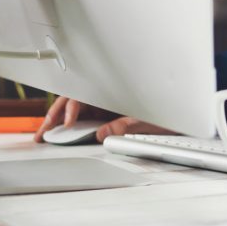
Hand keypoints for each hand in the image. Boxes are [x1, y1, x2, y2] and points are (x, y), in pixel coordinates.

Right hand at [33, 96, 172, 142]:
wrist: (183, 113)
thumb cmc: (168, 110)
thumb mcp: (148, 120)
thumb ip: (125, 126)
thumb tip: (102, 134)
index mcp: (113, 91)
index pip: (83, 95)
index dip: (71, 108)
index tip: (67, 123)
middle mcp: (107, 95)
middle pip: (74, 100)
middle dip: (55, 115)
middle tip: (43, 133)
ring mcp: (106, 104)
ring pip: (76, 108)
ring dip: (59, 120)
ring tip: (45, 134)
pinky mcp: (108, 114)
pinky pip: (84, 116)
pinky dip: (70, 125)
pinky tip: (60, 134)